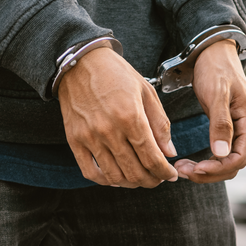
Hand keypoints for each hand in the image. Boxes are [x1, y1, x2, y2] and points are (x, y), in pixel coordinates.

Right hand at [58, 46, 178, 187]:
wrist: (80, 62)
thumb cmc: (117, 74)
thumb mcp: (146, 92)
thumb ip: (160, 124)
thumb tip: (169, 153)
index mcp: (131, 116)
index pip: (152, 158)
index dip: (165, 172)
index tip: (171, 175)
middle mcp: (109, 130)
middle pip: (135, 171)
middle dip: (151, 180)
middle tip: (158, 178)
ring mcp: (90, 137)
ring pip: (115, 176)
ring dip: (131, 183)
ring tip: (140, 178)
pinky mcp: (74, 140)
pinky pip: (90, 172)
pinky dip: (106, 180)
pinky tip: (116, 177)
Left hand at [174, 39, 245, 182]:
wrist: (212, 52)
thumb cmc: (216, 68)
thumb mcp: (218, 94)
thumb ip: (220, 124)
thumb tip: (222, 153)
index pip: (240, 158)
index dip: (219, 168)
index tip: (196, 169)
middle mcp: (245, 128)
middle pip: (232, 164)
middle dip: (209, 172)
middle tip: (183, 171)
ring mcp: (236, 128)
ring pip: (225, 160)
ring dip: (206, 168)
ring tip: (182, 167)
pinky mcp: (225, 126)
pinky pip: (219, 151)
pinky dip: (206, 159)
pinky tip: (190, 160)